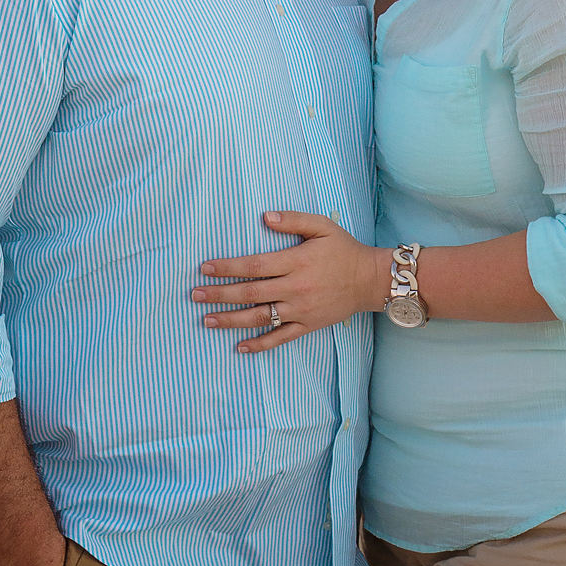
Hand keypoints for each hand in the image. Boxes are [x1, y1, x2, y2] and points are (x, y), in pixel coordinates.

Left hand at [192, 212, 391, 351]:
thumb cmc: (344, 250)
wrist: (370, 280)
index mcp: (295, 262)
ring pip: (260, 317)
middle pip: (250, 293)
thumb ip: (293, 219)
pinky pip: (280, 338)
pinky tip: (240, 347)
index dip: (227, 267)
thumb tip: (264, 217)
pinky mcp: (308, 325)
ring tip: (207, 320)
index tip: (205, 268)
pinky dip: (260, 344)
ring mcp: (300, 310)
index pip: (253, 265)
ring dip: (231, 320)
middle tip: (195, 295)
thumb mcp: (322, 226)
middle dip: (220, 294)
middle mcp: (295, 288)